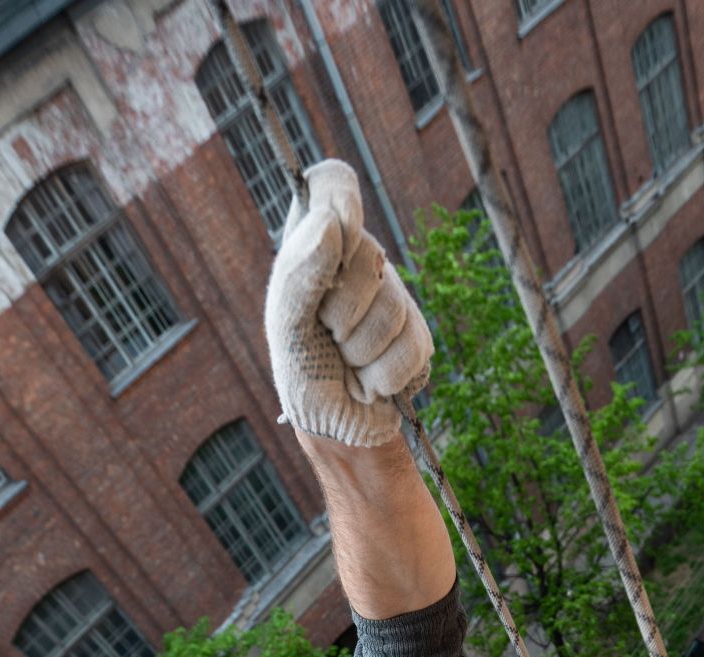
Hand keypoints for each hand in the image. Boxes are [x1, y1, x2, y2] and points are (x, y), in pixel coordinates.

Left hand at [265, 160, 432, 446]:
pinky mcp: (418, 335)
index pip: (332, 183)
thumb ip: (301, 272)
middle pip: (369, 253)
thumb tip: (332, 225)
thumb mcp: (285, 322)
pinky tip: (369, 381)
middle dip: (341, 309)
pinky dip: (383, 376)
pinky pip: (412, 346)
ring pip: (392, 307)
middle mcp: (358, 260)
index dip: (341, 204)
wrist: (335, 426)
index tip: (336, 243)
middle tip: (325, 334)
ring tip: (346, 363)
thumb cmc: (302, 369)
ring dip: (360, 352)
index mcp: (316, 243)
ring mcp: (393, 295)